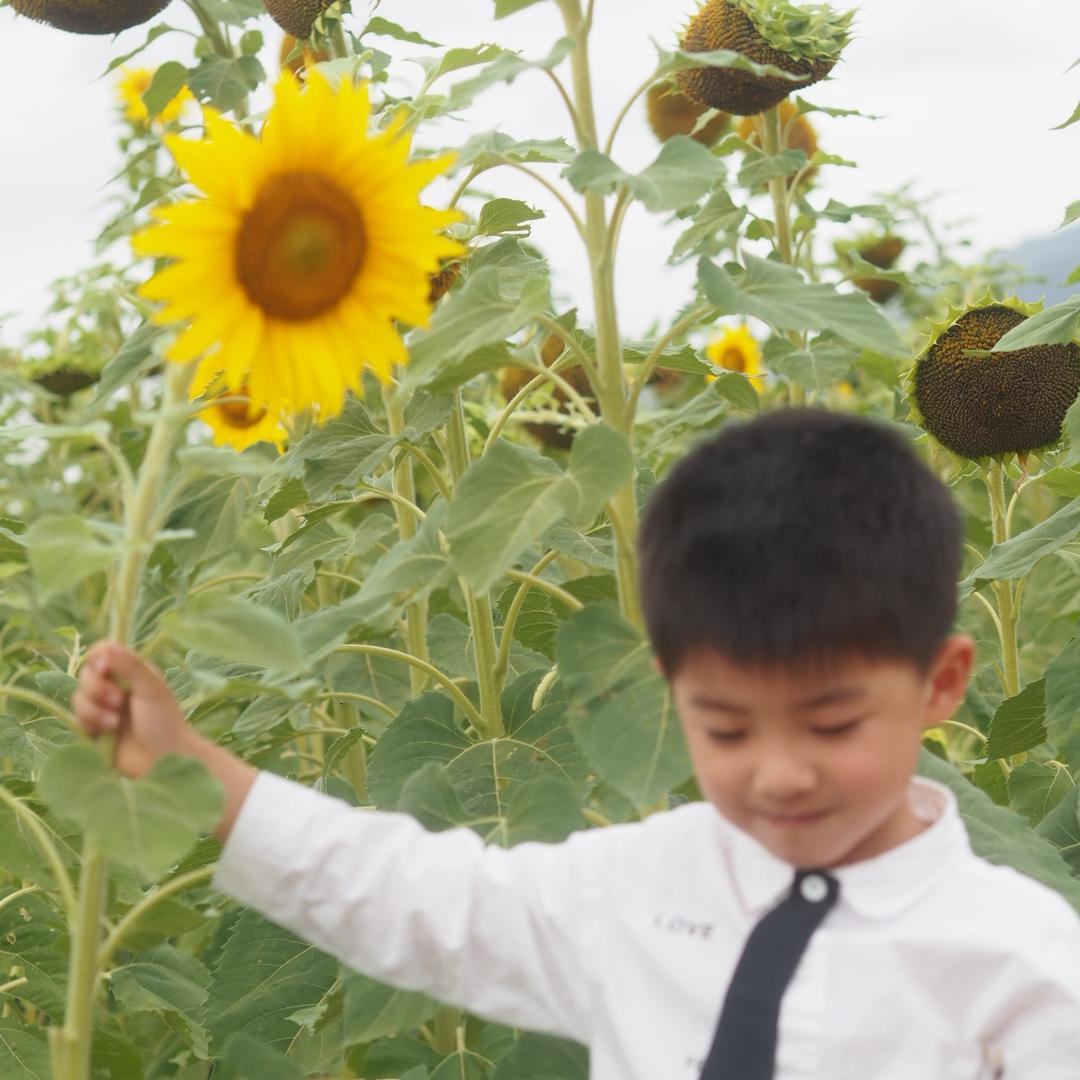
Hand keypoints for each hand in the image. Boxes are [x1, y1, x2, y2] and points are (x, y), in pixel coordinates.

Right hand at [73, 640, 201, 779]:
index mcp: (132, 672)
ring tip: (115, 723)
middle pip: (86, 674)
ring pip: (78, 696)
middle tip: (118, 701)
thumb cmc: (164, 722)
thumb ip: (130, 666)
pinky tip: (107, 732)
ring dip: (94, 709)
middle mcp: (115, 686)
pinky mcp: (92, 729)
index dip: (98, 658)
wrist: (162, 762)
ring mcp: (102, 708)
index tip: (104, 667)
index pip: (103, 652)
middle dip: (96, 687)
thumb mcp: (151, 689)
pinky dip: (90, 722)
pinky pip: (76, 718)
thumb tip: (106, 645)